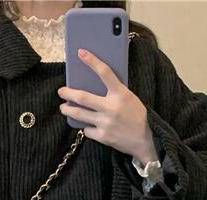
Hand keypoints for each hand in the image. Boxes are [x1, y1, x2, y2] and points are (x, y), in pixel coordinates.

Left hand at [58, 48, 158, 164]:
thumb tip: (95, 86)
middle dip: (68, 93)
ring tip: (64, 108)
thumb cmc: (137, 117)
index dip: (91, 61)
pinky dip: (85, 127)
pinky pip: (87, 130)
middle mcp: (111, 107)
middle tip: (61, 91)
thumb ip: (114, 92)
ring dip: (68, 110)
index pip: (104, 72)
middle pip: (83, 97)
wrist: (146, 140)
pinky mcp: (102, 136)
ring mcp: (105, 123)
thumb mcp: (129, 98)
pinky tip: (86, 125)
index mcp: (121, 94)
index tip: (81, 53)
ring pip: (79, 114)